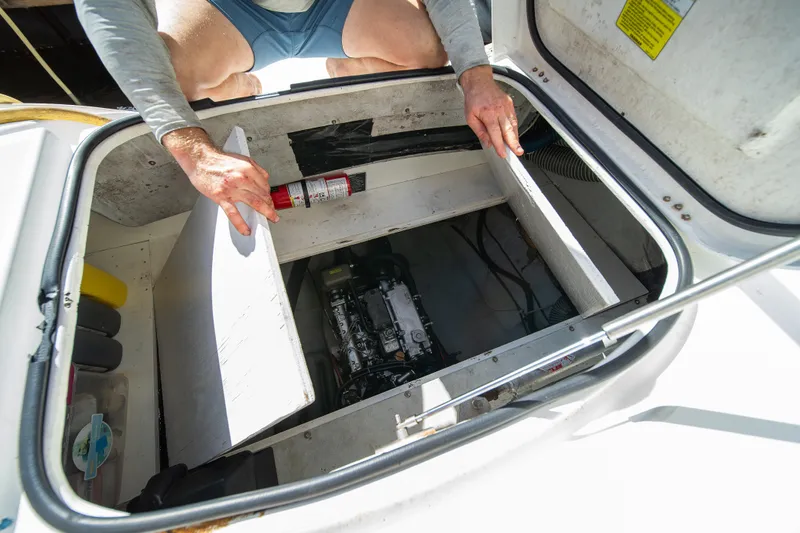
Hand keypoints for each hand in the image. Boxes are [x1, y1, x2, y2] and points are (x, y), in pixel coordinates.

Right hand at [163, 127, 278, 235]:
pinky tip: (246, 230)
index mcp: (248, 168)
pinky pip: (233, 213)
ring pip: (254, 202)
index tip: (269, 200)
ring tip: (270, 219)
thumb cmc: (218, 160)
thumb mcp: (241, 159)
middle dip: (270, 204)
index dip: (269, 193)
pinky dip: (241, 224)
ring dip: (266, 212)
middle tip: (273, 211)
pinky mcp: (221, 196)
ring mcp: (232, 188)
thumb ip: (255, 169)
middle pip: (262, 194)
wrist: (199, 159)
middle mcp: (242, 178)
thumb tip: (265, 179)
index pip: (265, 184)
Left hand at [460, 65, 523, 157]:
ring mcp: (506, 106)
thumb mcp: (470, 117)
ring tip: (517, 147)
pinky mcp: (510, 104)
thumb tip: (487, 142)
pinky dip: (515, 128)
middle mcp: (499, 110)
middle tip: (518, 152)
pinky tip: (515, 135)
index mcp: (488, 114)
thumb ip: (479, 131)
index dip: (500, 145)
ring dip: (516, 137)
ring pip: (513, 125)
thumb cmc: (474, 99)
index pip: (495, 133)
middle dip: (514, 143)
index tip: (503, 153)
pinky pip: (514, 118)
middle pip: (508, 130)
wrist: (479, 82)